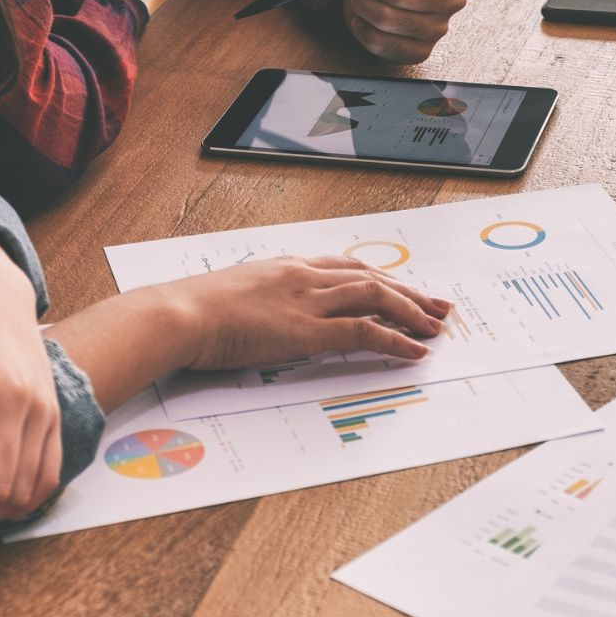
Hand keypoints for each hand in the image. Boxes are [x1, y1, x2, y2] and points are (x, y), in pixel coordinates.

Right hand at [166, 254, 454, 370]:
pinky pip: (364, 332)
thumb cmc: (192, 311)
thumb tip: (261, 318)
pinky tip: (415, 349)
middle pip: (371, 278)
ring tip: (436, 327)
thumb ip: (257, 302)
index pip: (347, 267)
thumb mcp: (232, 297)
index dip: (381, 278)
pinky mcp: (308, 331)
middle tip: (437, 306)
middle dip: (409, 291)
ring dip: (413, 312)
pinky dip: (396, 340)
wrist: (178, 314)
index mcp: (288, 267)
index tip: (403, 288)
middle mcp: (305, 277)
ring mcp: (309, 302)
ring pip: (377, 298)